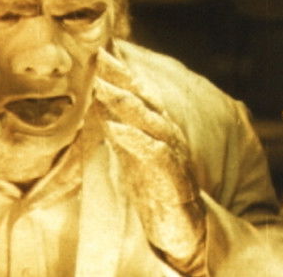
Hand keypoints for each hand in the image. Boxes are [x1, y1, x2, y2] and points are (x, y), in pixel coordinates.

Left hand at [94, 48, 206, 274]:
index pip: (139, 94)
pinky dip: (134, 139)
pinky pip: (154, 153)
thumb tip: (100, 102)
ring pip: (150, 121)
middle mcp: (168, 135)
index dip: (121, 73)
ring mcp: (172, 154)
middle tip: (101, 56)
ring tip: (101, 86)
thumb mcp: (133, 154)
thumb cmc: (156, 189)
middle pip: (146, 99)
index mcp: (158, 128)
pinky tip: (114, 128)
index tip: (100, 52)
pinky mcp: (172, 178)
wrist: (182, 229)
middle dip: (123, 76)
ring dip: (125, 102)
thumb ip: (121, 127)